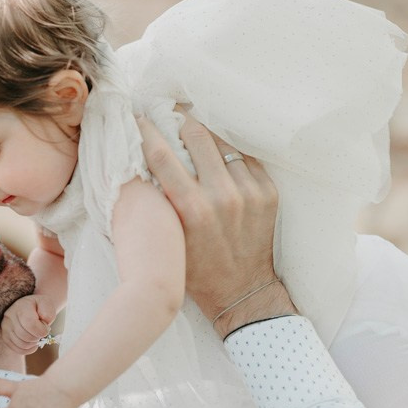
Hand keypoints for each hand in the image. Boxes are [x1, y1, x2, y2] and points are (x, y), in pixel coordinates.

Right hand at [1, 294, 53, 354]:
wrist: (32, 307)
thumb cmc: (41, 307)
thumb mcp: (48, 305)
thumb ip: (47, 313)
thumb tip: (43, 325)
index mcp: (21, 306)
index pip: (31, 324)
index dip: (42, 330)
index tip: (46, 328)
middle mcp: (10, 315)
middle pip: (26, 336)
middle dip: (38, 337)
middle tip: (41, 332)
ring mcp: (5, 327)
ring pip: (22, 345)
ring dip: (34, 343)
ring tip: (36, 335)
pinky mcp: (5, 337)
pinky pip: (18, 350)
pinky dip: (28, 349)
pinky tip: (33, 342)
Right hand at [139, 112, 295, 331]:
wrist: (242, 291)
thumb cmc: (195, 269)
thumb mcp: (167, 237)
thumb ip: (157, 201)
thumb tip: (140, 161)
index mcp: (190, 208)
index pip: (161, 153)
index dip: (147, 129)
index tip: (139, 117)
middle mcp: (221, 195)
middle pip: (196, 134)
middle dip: (180, 122)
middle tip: (170, 117)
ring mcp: (249, 192)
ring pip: (223, 142)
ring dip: (206, 136)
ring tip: (195, 135)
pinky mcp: (268, 192)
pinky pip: (245, 158)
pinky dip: (229, 155)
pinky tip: (220, 159)